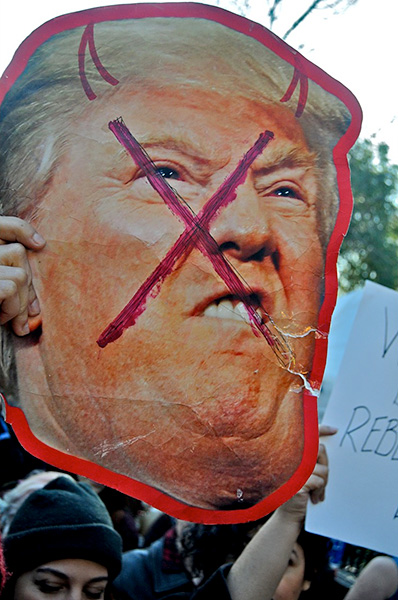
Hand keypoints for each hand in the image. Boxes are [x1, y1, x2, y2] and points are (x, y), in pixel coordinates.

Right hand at [0, 216, 44, 335]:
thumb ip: (8, 276)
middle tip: (28, 315)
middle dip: (28, 288)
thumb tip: (37, 286)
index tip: (40, 245)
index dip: (21, 229)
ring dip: (19, 303)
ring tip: (6, 318)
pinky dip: (11, 309)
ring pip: (19, 274)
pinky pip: (11, 288)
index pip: (1, 225)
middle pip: (17, 254)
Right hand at [279, 424, 336, 522]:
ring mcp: (293, 469)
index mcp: (293, 453)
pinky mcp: (298, 482)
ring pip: (322, 468)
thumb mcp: (306, 473)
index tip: (335, 430)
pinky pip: (320, 480)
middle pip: (320, 450)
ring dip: (323, 483)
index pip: (309, 435)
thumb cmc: (300, 493)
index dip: (322, 429)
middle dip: (326, 465)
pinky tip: (315, 498)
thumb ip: (312, 459)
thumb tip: (326, 448)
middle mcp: (291, 457)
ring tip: (317, 493)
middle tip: (323, 481)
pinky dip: (320, 491)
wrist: (290, 516)